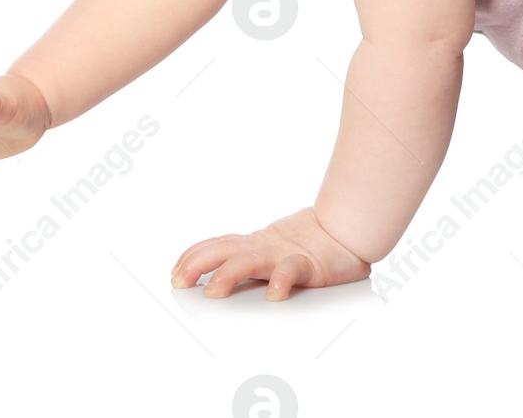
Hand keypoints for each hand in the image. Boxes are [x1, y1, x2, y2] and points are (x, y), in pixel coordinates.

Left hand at [171, 206, 371, 300]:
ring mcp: (284, 255)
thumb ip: (247, 259)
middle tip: (178, 281)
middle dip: (197, 264)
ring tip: (213, 290)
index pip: (217, 246)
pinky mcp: (308, 264)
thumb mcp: (270, 251)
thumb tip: (211, 279)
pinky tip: (273, 294)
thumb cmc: (310, 244)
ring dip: (229, 274)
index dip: (193, 257)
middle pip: (224, 250)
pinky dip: (281, 281)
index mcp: (254, 245)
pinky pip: (292, 272)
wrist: (347, 229)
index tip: (174, 271)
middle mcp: (263, 248)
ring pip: (251, 261)